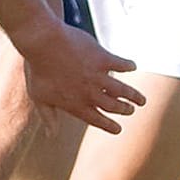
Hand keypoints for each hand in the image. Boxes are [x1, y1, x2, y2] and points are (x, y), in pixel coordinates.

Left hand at [18, 20, 143, 134]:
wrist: (43, 43)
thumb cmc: (38, 70)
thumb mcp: (39, 98)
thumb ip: (49, 117)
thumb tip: (51, 135)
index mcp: (75, 104)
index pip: (96, 120)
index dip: (108, 125)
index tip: (118, 129)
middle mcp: (90, 93)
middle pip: (113, 106)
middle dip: (124, 110)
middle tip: (130, 110)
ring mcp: (98, 76)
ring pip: (122, 90)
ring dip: (133, 96)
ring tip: (141, 100)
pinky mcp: (103, 58)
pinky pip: (121, 64)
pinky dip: (128, 66)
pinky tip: (132, 67)